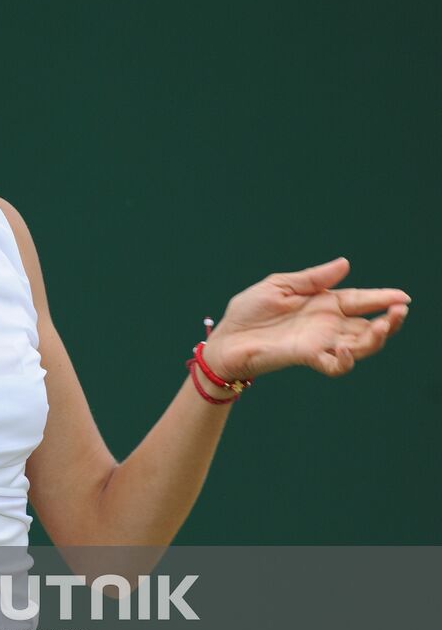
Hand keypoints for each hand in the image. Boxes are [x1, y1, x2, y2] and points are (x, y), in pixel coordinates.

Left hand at [204, 257, 409, 379]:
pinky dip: (344, 360)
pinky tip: (345, 350)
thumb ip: (312, 278)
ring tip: (382, 326)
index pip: (360, 300)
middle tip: (399, 311)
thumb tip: (345, 263)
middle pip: (368, 326)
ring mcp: (319, 343)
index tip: (403, 297)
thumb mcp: (279, 285)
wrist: (226, 337)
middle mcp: (327, 325)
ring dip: (375, 339)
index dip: (382, 298)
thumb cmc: (249, 311)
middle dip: (389, 321)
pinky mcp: (306, 357)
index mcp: (323, 303)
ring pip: (359, 347)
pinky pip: (334, 365)